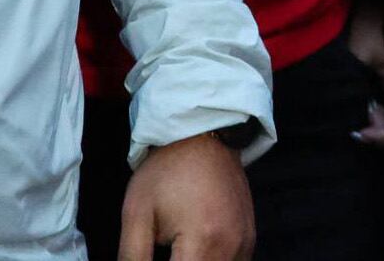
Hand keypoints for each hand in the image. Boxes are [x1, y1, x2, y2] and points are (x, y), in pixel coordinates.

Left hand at [120, 132, 253, 259]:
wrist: (203, 135)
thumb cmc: (166, 171)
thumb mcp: (136, 215)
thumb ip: (133, 258)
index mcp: (203, 240)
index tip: (150, 256)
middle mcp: (232, 246)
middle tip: (164, 250)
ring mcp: (245, 242)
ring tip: (177, 251)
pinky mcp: (250, 238)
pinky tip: (193, 253)